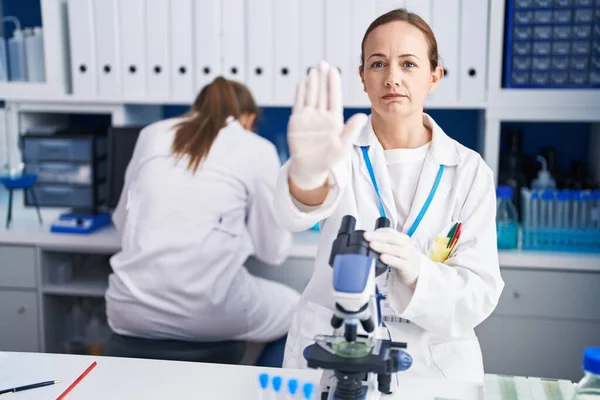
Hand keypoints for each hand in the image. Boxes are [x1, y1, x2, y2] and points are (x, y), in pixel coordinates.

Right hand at [287, 60, 367, 189]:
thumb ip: (351, 130)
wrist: (310, 168)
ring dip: (312, 83)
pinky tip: (302, 83)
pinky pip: (298, 105)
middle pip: (322, 93)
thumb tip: (363, 116)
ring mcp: (309, 118)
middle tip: (323, 63)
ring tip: (313, 70)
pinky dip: (300, 94)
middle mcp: (321, 116)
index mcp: (334, 120)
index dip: (333, 84)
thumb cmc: (328, 159)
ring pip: (311, 96)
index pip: (334, 98)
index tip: (334, 71)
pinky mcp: (297, 122)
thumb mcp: (342, 146)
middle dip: (322, 78)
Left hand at [364, 228, 420, 285]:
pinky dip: (390, 259)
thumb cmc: (403, 258)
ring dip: (382, 247)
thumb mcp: (396, 248)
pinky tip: (382, 258)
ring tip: (372, 245)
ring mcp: (407, 255)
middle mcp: (406, 245)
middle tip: (366, 236)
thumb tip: (369, 239)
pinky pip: (398, 262)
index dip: (378, 232)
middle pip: (391, 238)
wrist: (417, 271)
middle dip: (377, 237)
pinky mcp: (407, 266)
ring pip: (394, 250)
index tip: (367, 233)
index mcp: (402, 238)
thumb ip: (386, 243)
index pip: (389, 232)